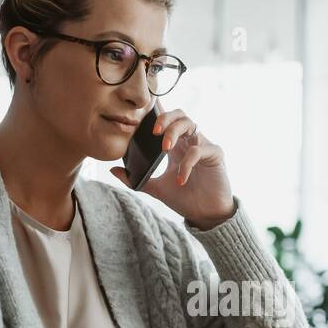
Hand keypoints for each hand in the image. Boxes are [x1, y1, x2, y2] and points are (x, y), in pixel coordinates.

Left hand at [111, 106, 233, 228]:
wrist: (206, 216)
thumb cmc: (185, 199)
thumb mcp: (156, 189)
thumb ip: (136, 180)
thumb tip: (112, 170)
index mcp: (176, 145)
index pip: (166, 120)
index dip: (156, 111)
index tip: (141, 112)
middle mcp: (189, 141)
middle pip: (179, 114)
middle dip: (165, 118)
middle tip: (153, 131)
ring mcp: (203, 145)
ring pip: (190, 124)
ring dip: (174, 132)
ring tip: (164, 148)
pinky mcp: (215, 154)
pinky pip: (199, 150)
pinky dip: (186, 163)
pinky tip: (180, 179)